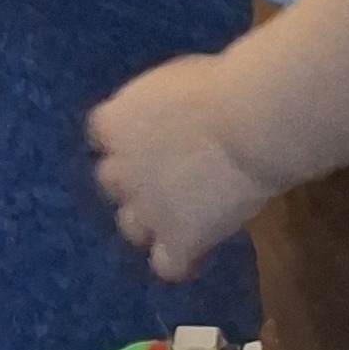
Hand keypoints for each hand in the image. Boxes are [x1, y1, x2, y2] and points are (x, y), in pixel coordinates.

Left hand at [88, 52, 266, 276]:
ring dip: (152, 222)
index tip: (150, 138)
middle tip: (169, 178)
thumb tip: (166, 117)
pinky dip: (181, 261)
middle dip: (134, 181)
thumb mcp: (170, 83)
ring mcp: (145, 209)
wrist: (246, 124)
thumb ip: (156, 108)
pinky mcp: (177, 241)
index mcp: (113, 121)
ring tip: (184, 217)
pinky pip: (167, 266)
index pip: (102, 135)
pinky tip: (202, 250)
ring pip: (131, 227)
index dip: (125, 140)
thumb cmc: (218, 86)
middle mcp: (119, 169)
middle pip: (112, 182)